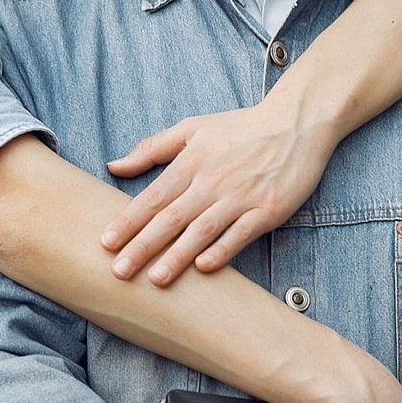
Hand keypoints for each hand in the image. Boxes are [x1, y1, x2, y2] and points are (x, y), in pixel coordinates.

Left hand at [102, 95, 335, 284]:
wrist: (296, 123)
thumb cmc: (241, 127)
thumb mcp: (192, 128)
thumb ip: (152, 148)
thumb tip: (113, 165)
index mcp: (191, 161)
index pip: (153, 196)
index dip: (128, 221)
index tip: (105, 243)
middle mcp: (213, 180)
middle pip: (172, 218)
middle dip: (143, 246)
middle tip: (119, 271)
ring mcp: (241, 196)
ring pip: (202, 230)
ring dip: (178, 256)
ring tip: (155, 279)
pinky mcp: (268, 209)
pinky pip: (241, 233)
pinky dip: (223, 250)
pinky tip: (204, 268)